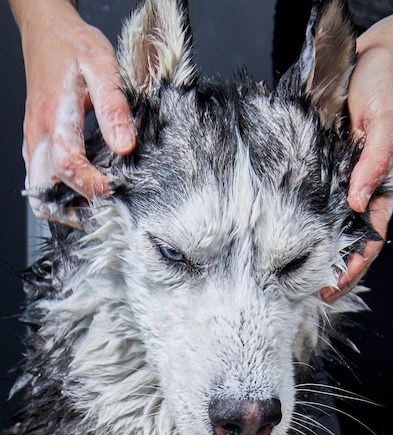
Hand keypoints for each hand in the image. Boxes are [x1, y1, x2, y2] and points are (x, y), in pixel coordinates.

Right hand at [10, 0, 135, 223]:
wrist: (47, 29)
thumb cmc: (72, 46)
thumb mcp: (102, 66)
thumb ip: (114, 107)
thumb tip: (125, 146)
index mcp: (55, 117)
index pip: (68, 166)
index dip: (92, 185)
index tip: (116, 191)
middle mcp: (38, 134)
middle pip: (44, 190)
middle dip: (71, 210)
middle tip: (101, 213)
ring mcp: (34, 139)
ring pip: (39, 189)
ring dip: (64, 205)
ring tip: (95, 207)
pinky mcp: (35, 140)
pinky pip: (41, 177)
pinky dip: (59, 192)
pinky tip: (83, 190)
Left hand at [321, 3, 392, 303]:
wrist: (376, 57)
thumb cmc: (386, 85)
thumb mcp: (384, 120)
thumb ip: (374, 161)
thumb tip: (358, 200)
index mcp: (381, 184)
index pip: (370, 236)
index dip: (355, 264)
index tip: (334, 287)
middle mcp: (362, 187)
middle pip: (352, 240)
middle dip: (337, 270)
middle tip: (315, 297)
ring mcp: (344, 180)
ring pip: (334, 228)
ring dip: (321, 254)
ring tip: (301, 280)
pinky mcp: (326, 167)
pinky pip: (318, 202)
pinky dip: (310, 225)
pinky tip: (294, 240)